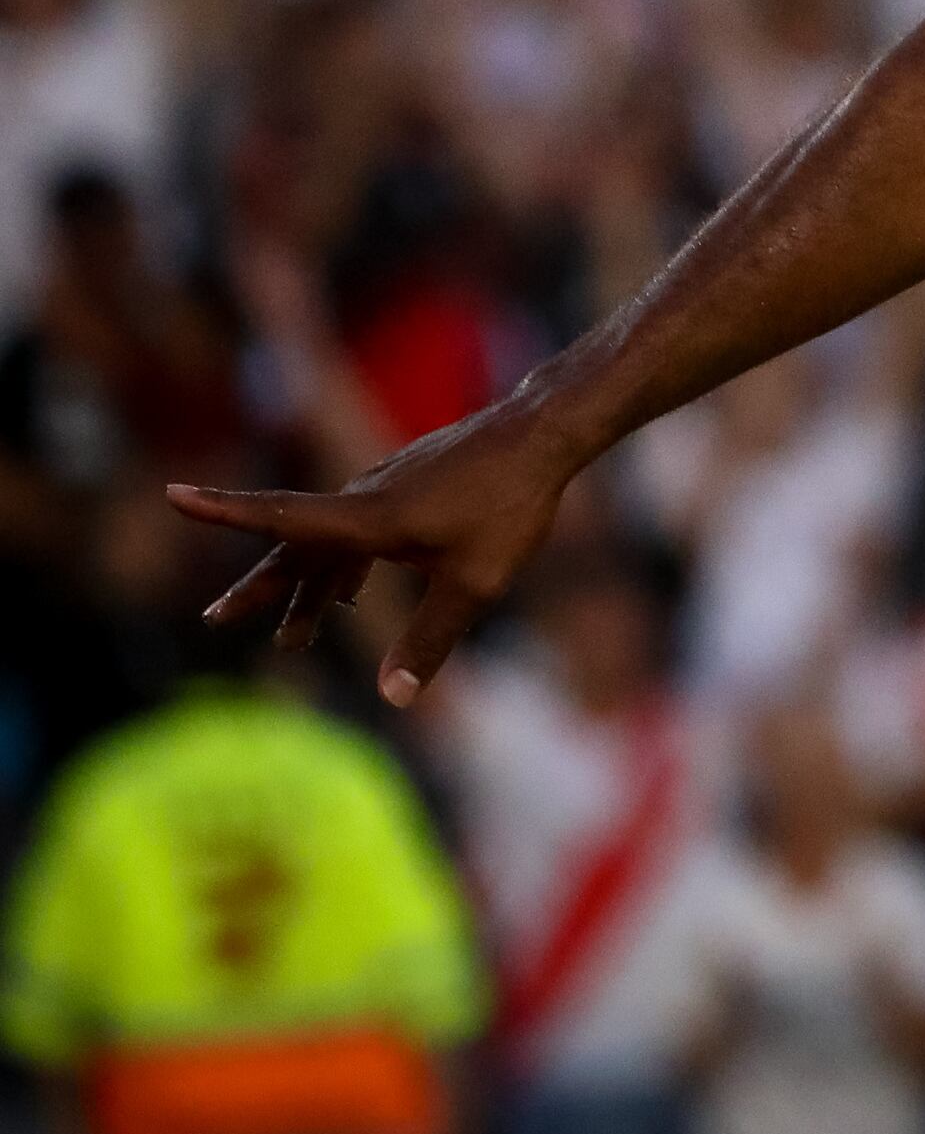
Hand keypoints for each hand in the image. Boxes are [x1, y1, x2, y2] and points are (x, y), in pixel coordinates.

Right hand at [168, 395, 583, 705]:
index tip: (172, 494)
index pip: (280, 516)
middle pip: (295, 546)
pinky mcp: (406, 486)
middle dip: (261, 588)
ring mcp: (383, 489)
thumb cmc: (511, 504)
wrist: (544, 433)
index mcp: (367, 518)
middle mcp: (363, 499)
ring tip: (293, 637)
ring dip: (308, 588)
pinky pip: (357, 531)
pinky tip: (347, 594)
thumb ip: (430, 639)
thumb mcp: (476, 582)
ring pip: (328, 543)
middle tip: (217, 620)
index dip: (224, 510)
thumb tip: (394, 700)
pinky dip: (343, 566)